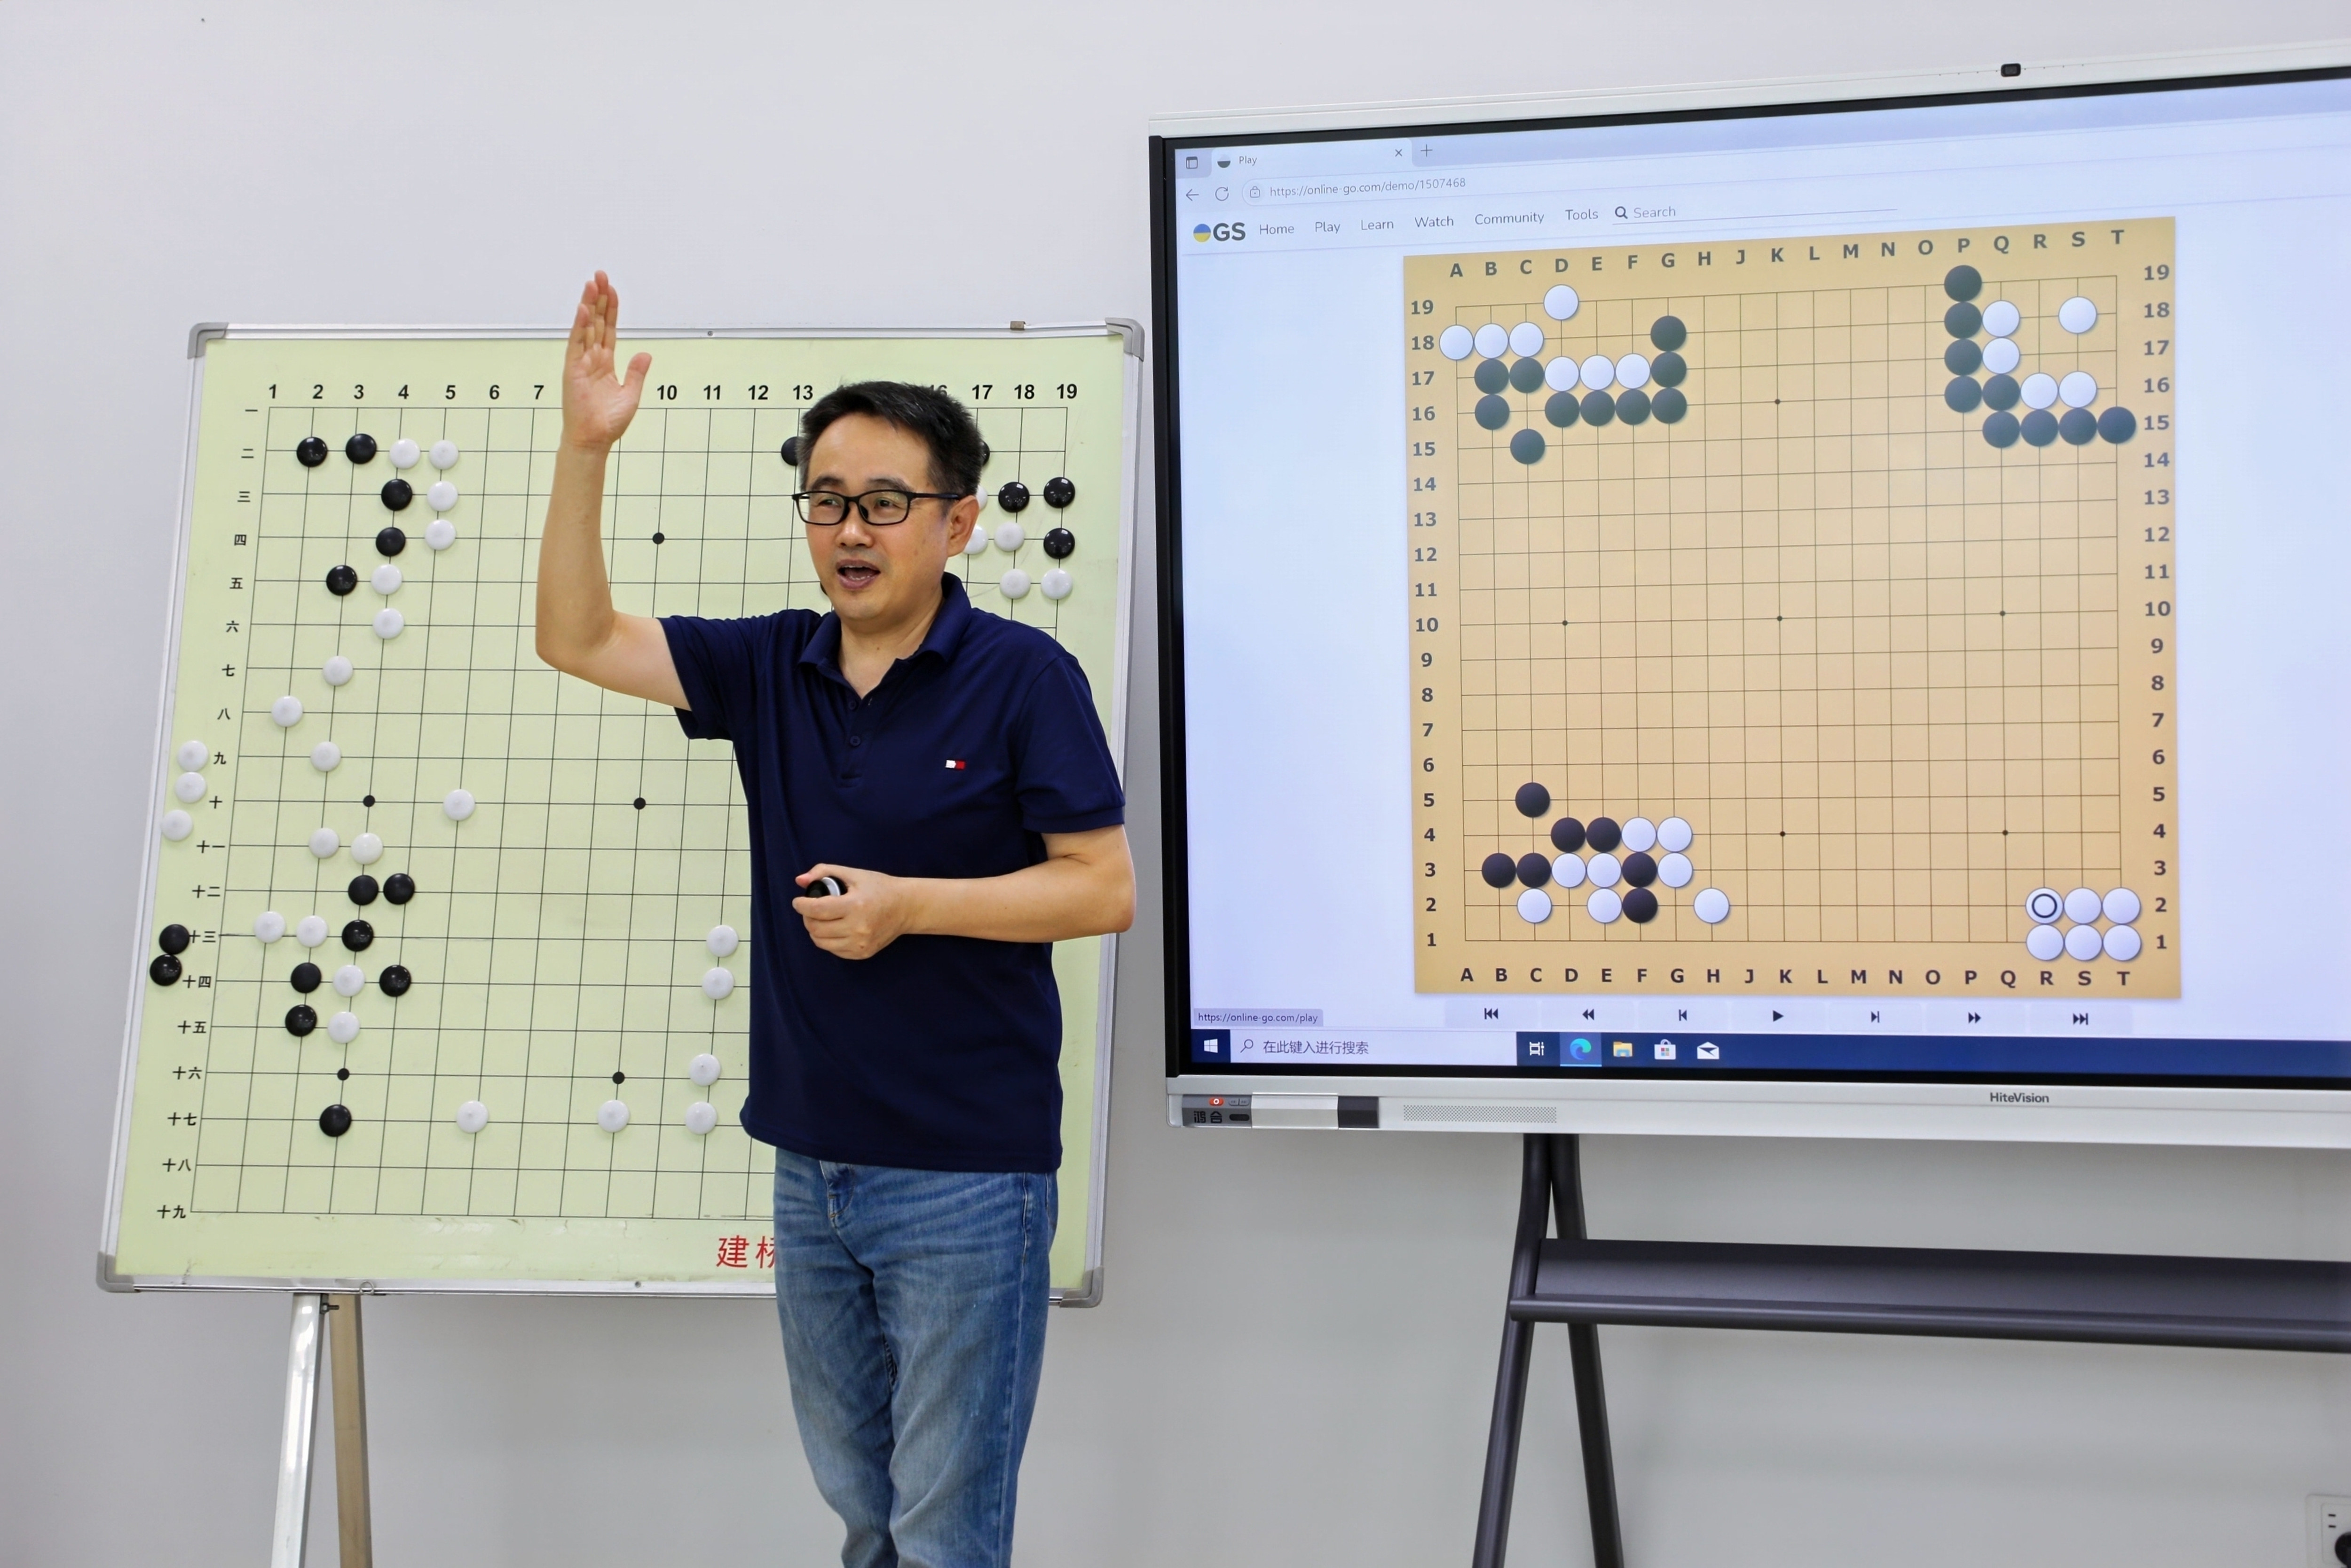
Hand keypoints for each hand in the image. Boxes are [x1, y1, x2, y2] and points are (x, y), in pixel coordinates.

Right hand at [561, 272, 650, 451]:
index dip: (611, 309)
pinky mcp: (573, 370)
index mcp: (606, 363)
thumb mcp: (631, 395)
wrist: (594, 440)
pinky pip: (576, 344)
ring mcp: (581, 363)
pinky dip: (580, 327)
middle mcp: (592, 359)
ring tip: (592, 283)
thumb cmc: (608, 422)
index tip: (612, 290)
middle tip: (601, 275)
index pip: (609, 329)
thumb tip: (646, 354)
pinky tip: (584, 310)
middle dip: (599, 298)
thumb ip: (637, 373)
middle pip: (597, 322)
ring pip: (586, 327)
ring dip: (589, 305)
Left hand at [792, 866, 912, 959]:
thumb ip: (825, 872)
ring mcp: (860, 944)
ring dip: (815, 930)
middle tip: (810, 909)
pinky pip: (833, 950)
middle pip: (816, 928)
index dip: (802, 905)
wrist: (906, 908)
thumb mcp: (854, 874)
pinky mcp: (862, 954)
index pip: (818, 909)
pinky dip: (828, 940)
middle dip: (807, 917)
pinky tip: (835, 929)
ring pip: (821, 942)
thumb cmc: (880, 888)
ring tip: (821, 919)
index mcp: (856, 905)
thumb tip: (800, 880)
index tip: (798, 901)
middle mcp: (858, 928)